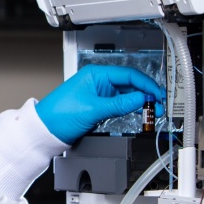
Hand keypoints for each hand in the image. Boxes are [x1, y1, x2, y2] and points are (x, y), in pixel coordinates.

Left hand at [35, 65, 163, 143]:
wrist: (45, 129)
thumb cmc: (60, 115)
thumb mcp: (93, 109)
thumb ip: (119, 104)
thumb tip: (140, 99)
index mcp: (96, 74)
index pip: (128, 74)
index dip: (146, 84)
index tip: (157, 95)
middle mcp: (98, 81)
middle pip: (129, 84)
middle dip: (146, 94)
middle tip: (158, 106)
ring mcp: (99, 93)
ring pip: (126, 94)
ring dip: (140, 102)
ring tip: (152, 111)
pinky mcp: (98, 104)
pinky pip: (119, 103)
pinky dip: (130, 108)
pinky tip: (139, 112)